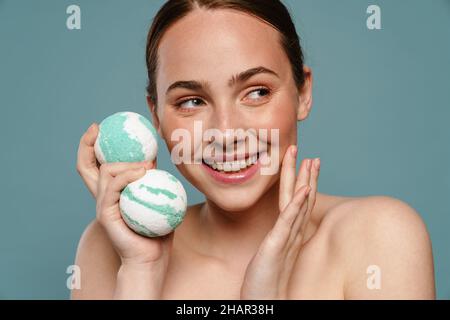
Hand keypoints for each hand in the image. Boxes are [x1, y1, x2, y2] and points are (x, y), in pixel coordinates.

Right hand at [76, 123, 169, 265]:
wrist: (151, 258)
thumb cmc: (156, 230)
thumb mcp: (155, 197)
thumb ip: (150, 178)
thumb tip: (152, 157)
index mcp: (112, 191)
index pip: (96, 164)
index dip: (93, 145)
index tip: (101, 127)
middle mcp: (102, 196)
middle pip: (84, 165)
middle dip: (86, 144)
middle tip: (97, 128)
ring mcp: (102, 204)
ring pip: (104, 171)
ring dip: (125, 162)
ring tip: (145, 164)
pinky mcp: (106, 214)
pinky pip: (113, 187)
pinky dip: (127, 175)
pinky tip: (143, 172)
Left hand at [240, 145, 320, 299]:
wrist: (265, 300)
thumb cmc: (266, 280)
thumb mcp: (272, 253)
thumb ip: (279, 239)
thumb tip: (279, 231)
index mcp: (290, 233)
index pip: (299, 203)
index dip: (305, 183)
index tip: (307, 164)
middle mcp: (292, 233)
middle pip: (302, 199)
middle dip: (306, 175)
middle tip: (311, 155)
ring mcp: (286, 237)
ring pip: (298, 203)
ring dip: (305, 181)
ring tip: (310, 161)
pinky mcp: (277, 244)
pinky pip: (288, 220)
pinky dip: (296, 203)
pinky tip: (303, 189)